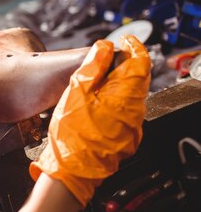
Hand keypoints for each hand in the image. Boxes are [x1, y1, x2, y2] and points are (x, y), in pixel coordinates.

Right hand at [29, 35, 150, 206]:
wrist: (72, 172)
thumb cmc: (71, 135)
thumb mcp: (75, 92)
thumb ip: (92, 66)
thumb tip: (104, 47)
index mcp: (125, 96)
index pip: (140, 62)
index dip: (133, 46)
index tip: (124, 39)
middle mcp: (136, 111)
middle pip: (138, 78)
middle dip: (125, 64)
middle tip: (106, 56)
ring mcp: (133, 126)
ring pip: (132, 95)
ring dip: (119, 83)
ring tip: (97, 80)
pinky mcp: (126, 137)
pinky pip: (126, 111)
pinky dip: (116, 100)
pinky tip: (97, 103)